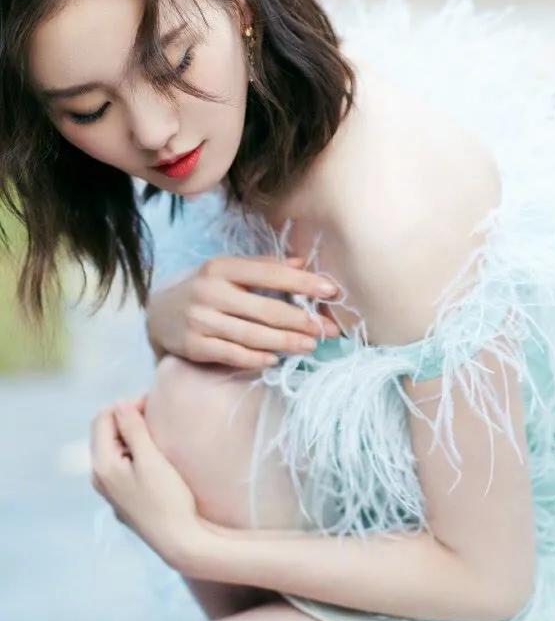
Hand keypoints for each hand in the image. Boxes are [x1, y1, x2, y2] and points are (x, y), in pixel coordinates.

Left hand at [89, 396, 199, 568]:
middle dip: (126, 418)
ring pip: (113, 449)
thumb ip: (133, 430)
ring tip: (156, 432)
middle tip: (155, 413)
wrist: (180, 543)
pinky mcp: (124, 499)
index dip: (126, 405)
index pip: (103, 418)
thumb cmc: (168, 500)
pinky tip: (154, 457)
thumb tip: (120, 403)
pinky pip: (121, 465)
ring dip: (131, 435)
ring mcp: (111, 491)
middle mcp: (99, 478)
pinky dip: (134, 452)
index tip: (152, 403)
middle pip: (104, 432)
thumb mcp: (151, 460)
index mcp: (102, 466)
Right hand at [145, 254, 341, 367]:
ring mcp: (201, 320)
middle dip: (302, 321)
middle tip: (328, 329)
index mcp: (221, 267)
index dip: (302, 283)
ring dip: (286, 342)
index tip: (331, 290)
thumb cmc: (203, 289)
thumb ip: (263, 266)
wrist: (157, 313)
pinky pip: (234, 355)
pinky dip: (257, 358)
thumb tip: (301, 262)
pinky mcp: (194, 346)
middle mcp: (210, 292)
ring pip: (253, 335)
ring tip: (310, 345)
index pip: (270, 274)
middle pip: (266, 310)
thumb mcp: (226, 270)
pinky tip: (276, 358)